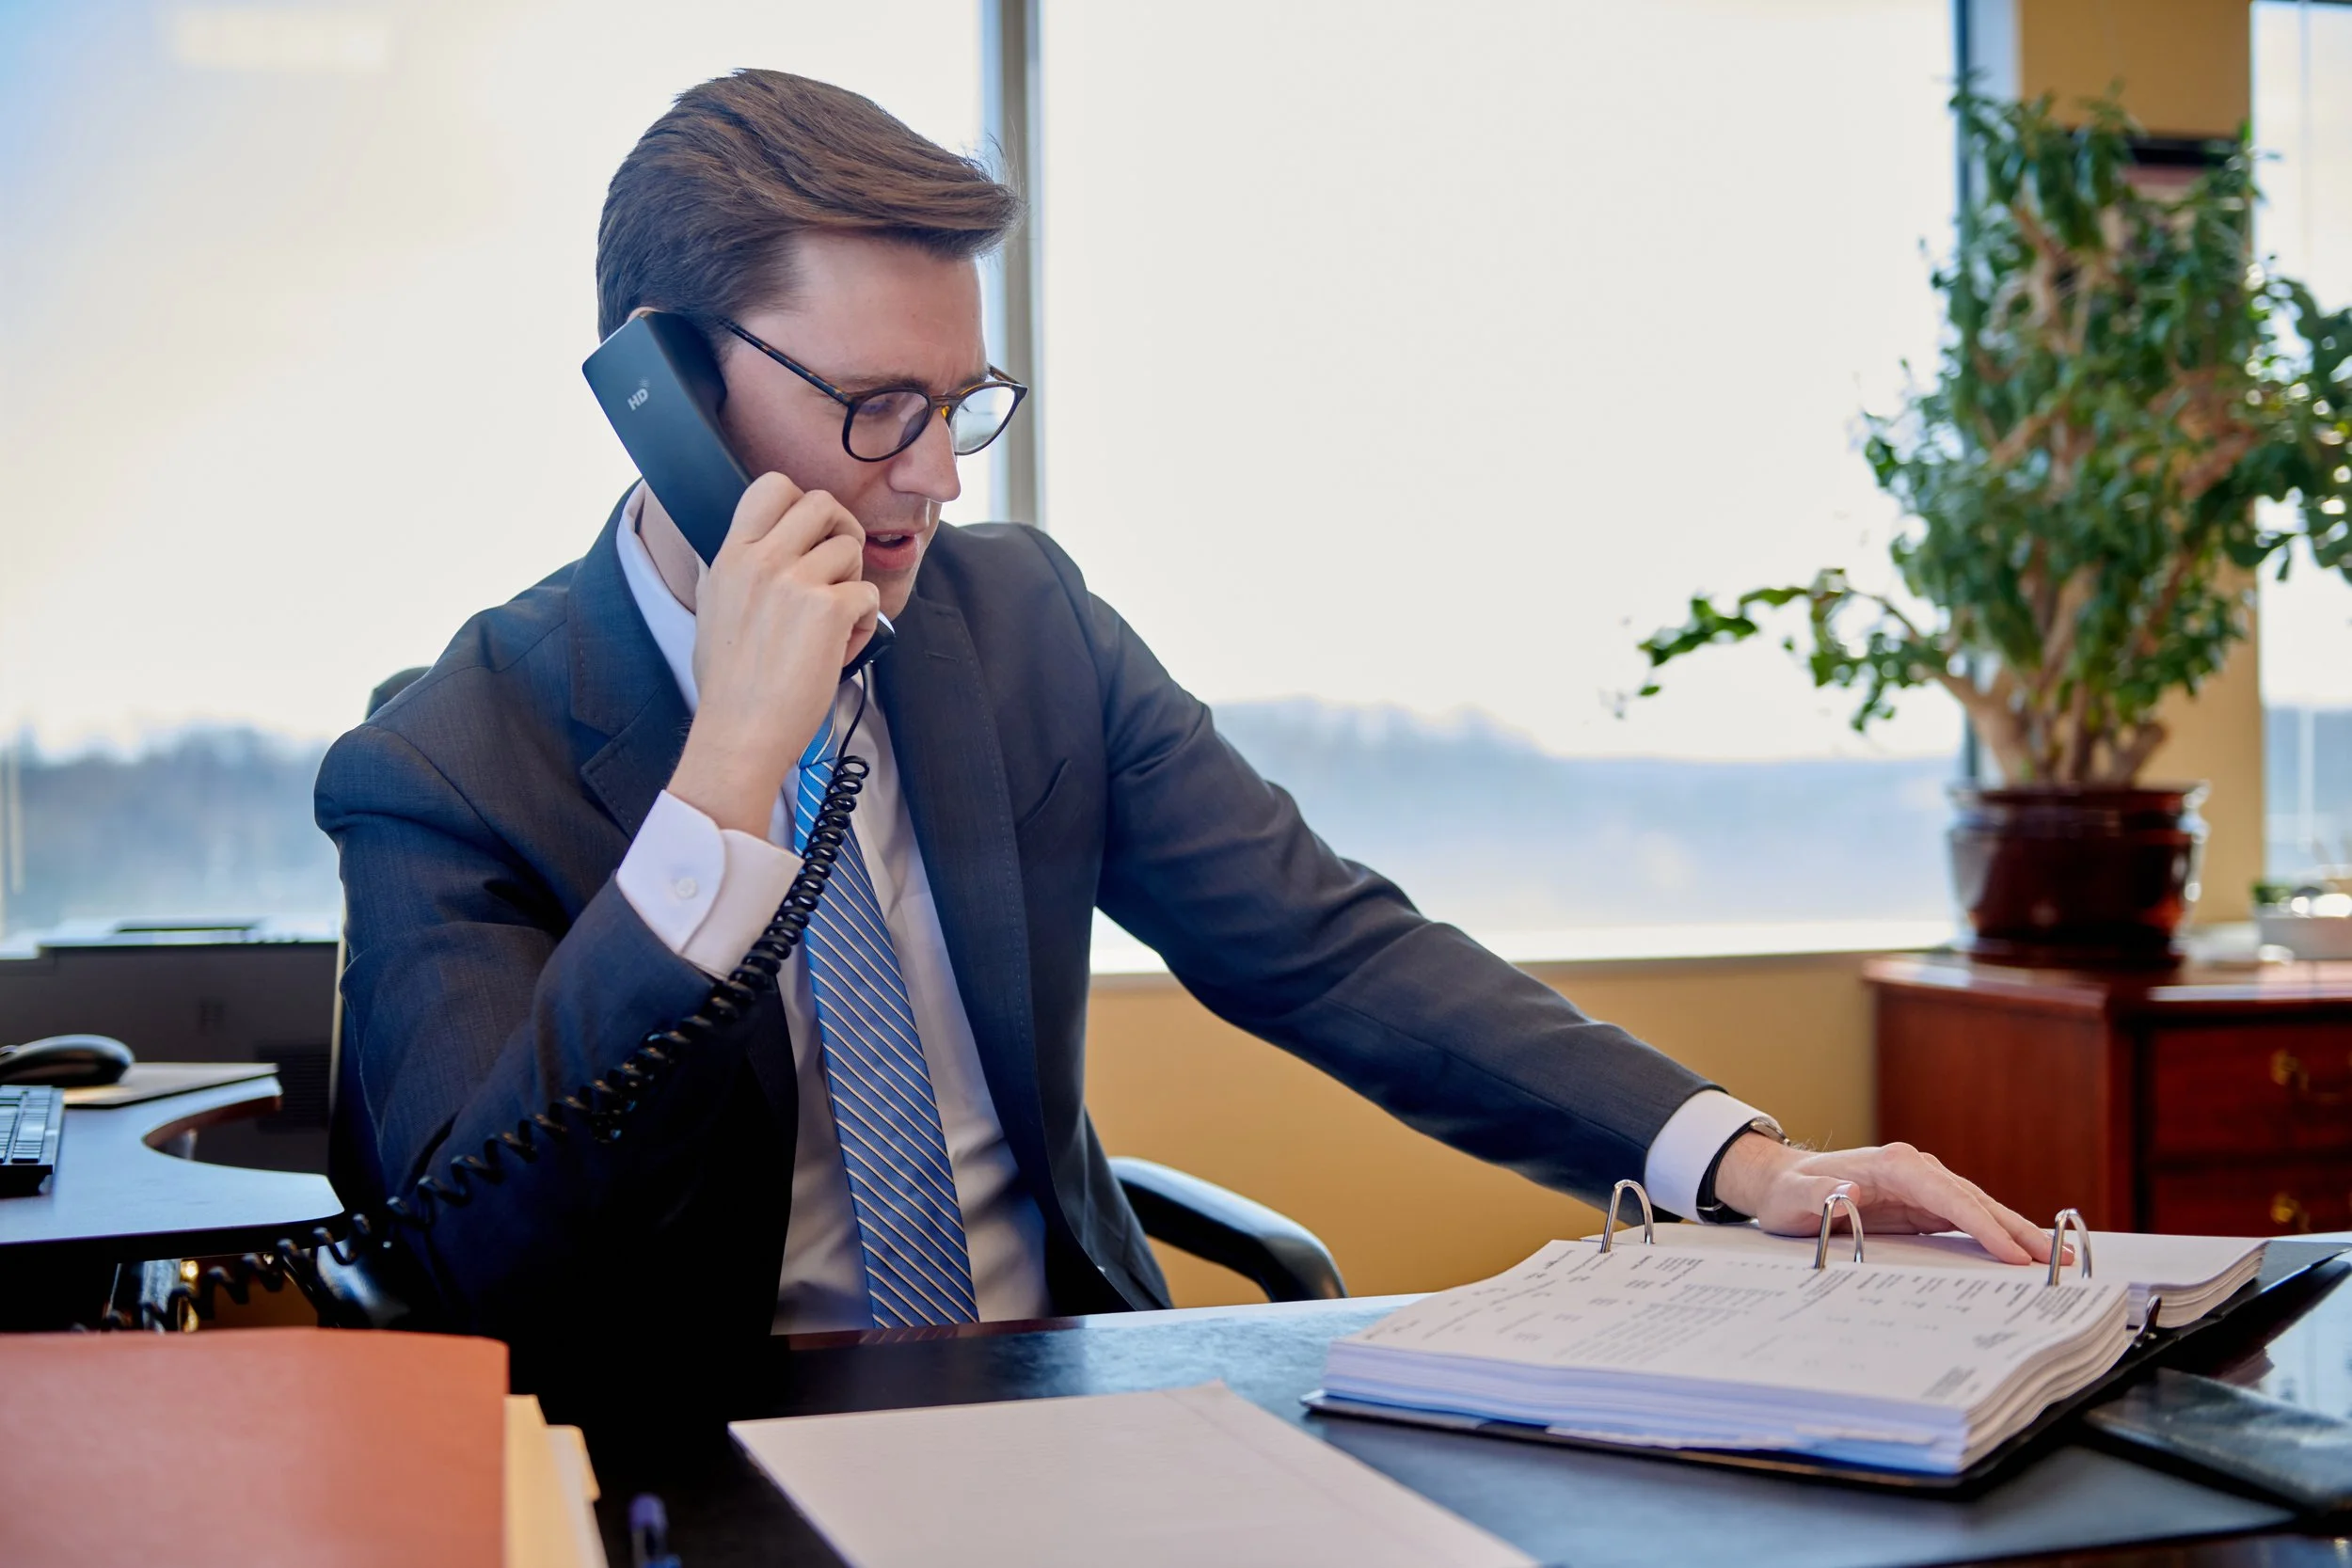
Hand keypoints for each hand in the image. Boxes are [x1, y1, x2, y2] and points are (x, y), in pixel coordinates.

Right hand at [668, 473, 881, 835]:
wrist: (740, 731)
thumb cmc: (730, 684)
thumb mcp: (713, 608)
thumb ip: (735, 571)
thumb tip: (751, 549)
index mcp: (731, 556)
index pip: (771, 486)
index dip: (802, 501)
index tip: (810, 532)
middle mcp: (761, 560)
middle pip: (822, 502)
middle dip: (842, 529)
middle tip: (841, 564)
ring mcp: (795, 582)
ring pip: (850, 548)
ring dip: (853, 582)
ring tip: (835, 622)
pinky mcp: (828, 610)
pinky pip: (867, 593)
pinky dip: (864, 621)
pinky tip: (841, 647)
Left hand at [1711, 1133, 2055, 1265]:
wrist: (1784, 1182)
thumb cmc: (1789, 1191)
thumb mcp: (1794, 1197)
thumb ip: (1819, 1194)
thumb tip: (1851, 1193)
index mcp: (1891, 1165)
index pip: (1946, 1194)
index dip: (1981, 1223)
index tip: (2010, 1251)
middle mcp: (1914, 1171)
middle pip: (1974, 1200)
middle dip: (2016, 1229)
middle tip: (2059, 1257)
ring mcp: (1923, 1187)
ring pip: (1978, 1209)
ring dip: (2016, 1233)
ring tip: (2057, 1257)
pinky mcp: (1924, 1205)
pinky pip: (1967, 1220)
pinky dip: (1995, 1236)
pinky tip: (2021, 1253)